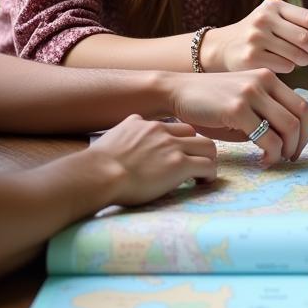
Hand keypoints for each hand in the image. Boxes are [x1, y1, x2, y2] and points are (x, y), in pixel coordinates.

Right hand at [89, 115, 216, 204]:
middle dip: (197, 147)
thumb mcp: (113, 136)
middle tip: (194, 162)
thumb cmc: (98, 163)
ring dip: (208, 159)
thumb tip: (125, 131)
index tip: (178, 153)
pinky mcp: (179, 165)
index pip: (173, 126)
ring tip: (202, 173)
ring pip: (207, 146)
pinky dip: (209, 174)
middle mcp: (162, 132)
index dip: (179, 140)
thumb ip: (125, 131)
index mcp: (145, 125)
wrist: (99, 173)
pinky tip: (204, 182)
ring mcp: (172, 147)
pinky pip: (207, 166)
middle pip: (193, 132)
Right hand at [169, 69, 307, 165]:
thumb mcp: (243, 102)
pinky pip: (266, 137)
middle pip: (300, 115)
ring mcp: (251, 93)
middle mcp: (264, 81)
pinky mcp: (236, 109)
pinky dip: (270, 153)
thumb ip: (264, 115)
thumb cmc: (209, 103)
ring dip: (286, 150)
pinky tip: (261, 160)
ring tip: (274, 160)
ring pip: (287, 126)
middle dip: (300, 142)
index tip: (297, 147)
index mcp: (268, 78)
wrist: (177, 91)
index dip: (306, 130)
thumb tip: (286, 140)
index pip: (302, 105)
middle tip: (291, 158)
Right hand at [202, 0, 307, 72]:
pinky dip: (290, 67)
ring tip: (303, 60)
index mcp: (273, 6)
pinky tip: (284, 64)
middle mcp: (264, 19)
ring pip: (297, 54)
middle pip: (305, 37)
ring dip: (306, 60)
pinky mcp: (251, 57)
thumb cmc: (256, 35)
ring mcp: (256, 38)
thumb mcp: (272, 20)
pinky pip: (285, 66)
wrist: (222, 47)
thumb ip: (297, 25)